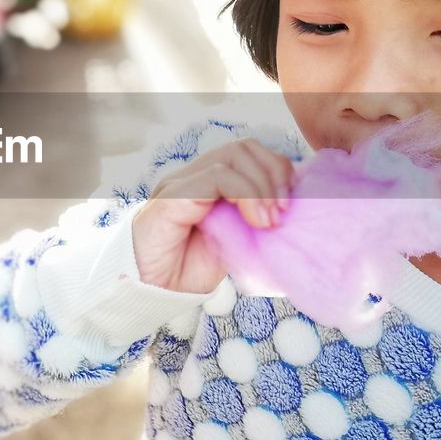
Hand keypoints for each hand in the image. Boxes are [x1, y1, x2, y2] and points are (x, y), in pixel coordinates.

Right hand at [132, 139, 294, 294]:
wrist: (148, 292)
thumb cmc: (185, 271)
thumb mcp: (232, 245)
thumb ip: (253, 223)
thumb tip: (290, 214)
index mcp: (209, 184)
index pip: (250, 154)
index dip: (278, 172)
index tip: (292, 206)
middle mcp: (194, 176)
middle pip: (245, 147)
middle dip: (274, 174)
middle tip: (283, 212)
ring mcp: (181, 183)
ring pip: (233, 155)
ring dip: (262, 187)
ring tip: (269, 221)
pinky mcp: (172, 196)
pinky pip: (215, 176)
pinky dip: (245, 194)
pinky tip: (255, 221)